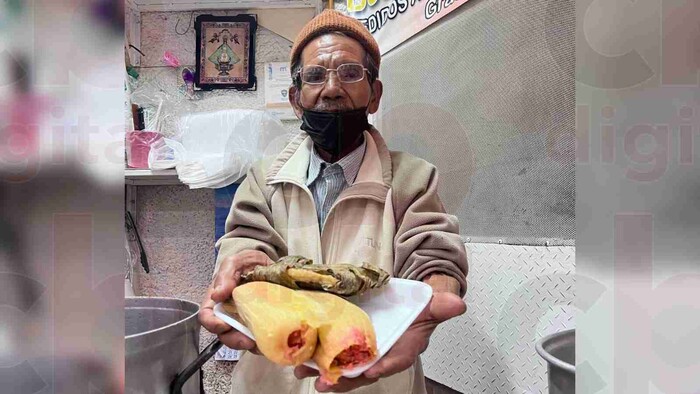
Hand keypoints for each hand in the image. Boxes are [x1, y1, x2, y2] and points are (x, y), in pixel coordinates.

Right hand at [198, 250, 273, 351]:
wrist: (268, 265)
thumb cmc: (246, 263)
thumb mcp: (235, 263)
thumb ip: (225, 276)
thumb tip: (217, 295)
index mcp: (217, 301)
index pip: (206, 316)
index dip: (212, 324)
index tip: (224, 325)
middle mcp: (228, 314)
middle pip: (224, 334)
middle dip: (235, 340)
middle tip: (248, 340)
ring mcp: (244, 321)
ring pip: (243, 339)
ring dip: (251, 344)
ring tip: (262, 343)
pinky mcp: (260, 324)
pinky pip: (260, 338)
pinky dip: (265, 341)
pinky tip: (272, 340)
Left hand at [293, 292, 465, 391]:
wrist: (411, 300)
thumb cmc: (420, 306)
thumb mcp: (432, 303)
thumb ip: (441, 305)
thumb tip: (458, 304)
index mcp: (404, 348)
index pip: (395, 361)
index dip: (382, 367)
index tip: (371, 372)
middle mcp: (383, 354)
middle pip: (364, 372)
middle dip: (344, 379)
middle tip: (325, 383)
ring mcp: (364, 350)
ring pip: (344, 367)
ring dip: (323, 372)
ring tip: (303, 372)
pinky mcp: (349, 343)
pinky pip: (333, 355)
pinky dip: (317, 358)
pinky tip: (300, 359)